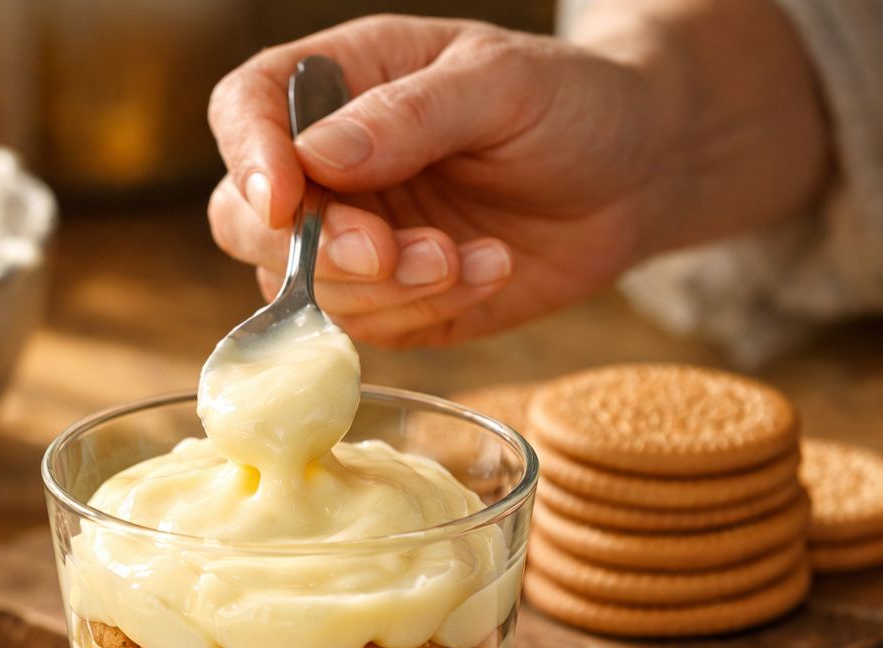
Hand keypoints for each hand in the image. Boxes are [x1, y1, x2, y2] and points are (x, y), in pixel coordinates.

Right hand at [207, 15, 658, 347]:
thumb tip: (318, 156)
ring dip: (383, 289)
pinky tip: (487, 268)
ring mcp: (351, 240)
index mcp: (339, 84)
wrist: (637, 175)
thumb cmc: (572, 102)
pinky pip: (368, 329)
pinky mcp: (388, 303)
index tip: (285, 202)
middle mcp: (327, 167)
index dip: (248, 157)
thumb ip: (409, 115)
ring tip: (466, 256)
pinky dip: (425, 310)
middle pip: (245, 220)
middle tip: (391, 253)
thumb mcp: (502, 83)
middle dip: (314, 249)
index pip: (245, 109)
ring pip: (301, 290)